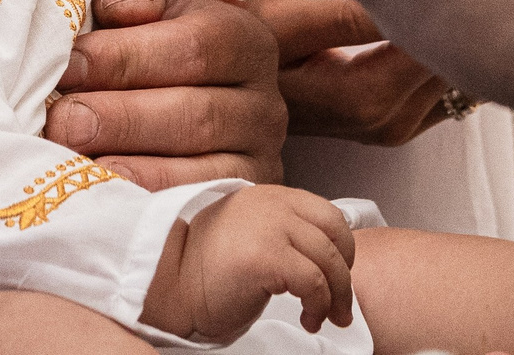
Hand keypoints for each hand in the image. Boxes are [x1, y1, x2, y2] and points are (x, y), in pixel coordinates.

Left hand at [41, 0, 285, 187]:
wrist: (173, 96)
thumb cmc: (146, 42)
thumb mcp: (140, 0)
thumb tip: (130, 10)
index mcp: (242, 38)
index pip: (192, 47)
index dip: (125, 58)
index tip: (67, 67)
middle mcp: (263, 102)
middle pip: (194, 114)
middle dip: (119, 118)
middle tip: (61, 122)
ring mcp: (259, 160)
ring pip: (198, 170)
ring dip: (128, 168)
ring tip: (74, 161)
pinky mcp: (240, 206)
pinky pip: (196, 211)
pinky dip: (147, 205)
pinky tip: (104, 199)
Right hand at [140, 184, 356, 341]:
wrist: (168, 285)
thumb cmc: (206, 270)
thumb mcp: (251, 234)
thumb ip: (283, 230)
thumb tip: (325, 255)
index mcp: (269, 196)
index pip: (329, 215)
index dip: (343, 249)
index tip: (337, 276)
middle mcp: (271, 204)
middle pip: (337, 236)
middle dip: (344, 275)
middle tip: (339, 304)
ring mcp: (268, 226)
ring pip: (330, 262)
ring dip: (335, 298)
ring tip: (322, 317)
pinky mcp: (265, 256)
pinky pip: (314, 282)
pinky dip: (318, 306)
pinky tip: (306, 318)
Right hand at [251, 0, 454, 146]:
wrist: (229, 94)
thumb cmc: (250, 51)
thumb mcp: (291, 24)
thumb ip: (351, 15)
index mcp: (367, 96)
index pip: (436, 45)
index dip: (452, 0)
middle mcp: (390, 122)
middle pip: (458, 63)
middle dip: (464, 14)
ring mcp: (397, 127)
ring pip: (460, 78)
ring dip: (461, 35)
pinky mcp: (400, 123)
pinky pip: (448, 91)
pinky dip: (450, 55)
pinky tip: (444, 17)